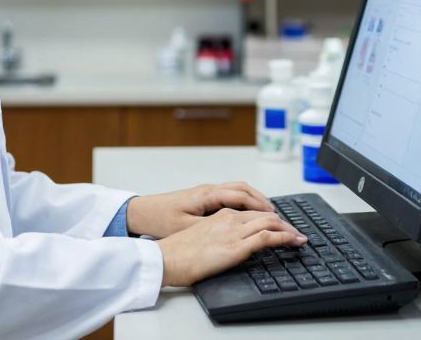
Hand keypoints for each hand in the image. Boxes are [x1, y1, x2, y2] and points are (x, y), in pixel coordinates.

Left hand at [126, 182, 273, 238]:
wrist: (140, 212)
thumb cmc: (160, 220)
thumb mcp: (187, 227)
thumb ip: (212, 227)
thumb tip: (235, 231)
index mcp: (207, 195)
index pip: (242, 196)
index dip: (261, 206)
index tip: (276, 217)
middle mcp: (209, 189)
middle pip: (244, 190)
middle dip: (263, 202)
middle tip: (279, 216)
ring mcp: (206, 192)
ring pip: (238, 190)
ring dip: (255, 200)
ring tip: (269, 214)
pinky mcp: (203, 198)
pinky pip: (230, 195)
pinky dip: (245, 202)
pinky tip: (249, 214)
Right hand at [157, 208, 305, 286]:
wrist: (166, 258)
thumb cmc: (178, 252)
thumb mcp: (200, 236)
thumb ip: (217, 234)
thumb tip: (227, 243)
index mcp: (221, 215)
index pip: (253, 212)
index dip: (270, 217)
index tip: (280, 225)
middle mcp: (230, 219)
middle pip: (266, 214)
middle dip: (284, 222)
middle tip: (295, 232)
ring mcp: (234, 232)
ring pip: (270, 221)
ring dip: (289, 229)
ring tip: (299, 237)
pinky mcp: (236, 247)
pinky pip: (267, 237)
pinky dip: (285, 237)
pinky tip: (294, 241)